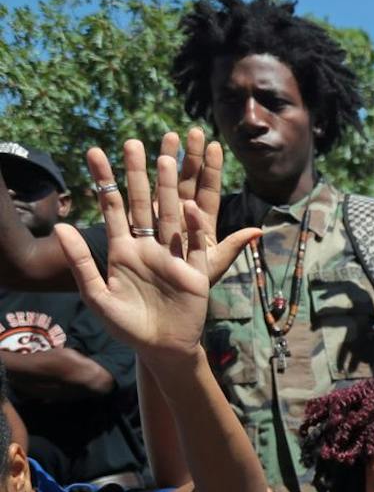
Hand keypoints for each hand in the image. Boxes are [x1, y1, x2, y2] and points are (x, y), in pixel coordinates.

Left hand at [52, 140, 257, 367]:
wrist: (161, 349)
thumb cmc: (127, 327)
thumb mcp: (97, 296)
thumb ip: (80, 262)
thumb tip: (60, 227)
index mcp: (123, 250)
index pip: (112, 208)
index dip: (104, 181)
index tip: (95, 152)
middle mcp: (149, 247)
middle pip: (143, 204)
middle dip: (138, 174)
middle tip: (133, 142)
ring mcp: (173, 257)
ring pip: (170, 216)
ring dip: (168, 190)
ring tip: (167, 159)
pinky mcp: (195, 273)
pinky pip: (195, 247)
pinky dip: (193, 229)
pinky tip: (189, 209)